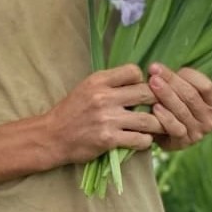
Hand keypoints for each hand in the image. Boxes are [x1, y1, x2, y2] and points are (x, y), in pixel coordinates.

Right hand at [43, 64, 161, 165]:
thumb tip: (139, 80)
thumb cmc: (72, 111)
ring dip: (157, 124)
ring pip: (148, 119)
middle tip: (159, 108)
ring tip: (157, 126)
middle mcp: (104, 97)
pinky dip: (146, 140)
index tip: (140, 89)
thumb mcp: (87, 87)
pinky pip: (139, 139)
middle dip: (156, 101)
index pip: (134, 71)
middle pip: (146, 93)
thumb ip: (111, 83)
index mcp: (99, 80)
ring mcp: (107, 119)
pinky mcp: (108, 139)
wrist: (52, 136)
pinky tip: (143, 139)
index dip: (142, 80)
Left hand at [147, 64, 211, 151]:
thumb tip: (157, 68)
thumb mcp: (180, 93)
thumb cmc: (173, 107)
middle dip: (171, 81)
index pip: (206, 86)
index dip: (187, 75)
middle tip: (154, 73)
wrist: (165, 136)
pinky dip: (165, 117)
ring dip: (166, 95)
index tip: (165, 68)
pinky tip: (155, 107)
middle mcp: (208, 119)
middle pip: (191, 96)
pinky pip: (175, 128)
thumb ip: (176, 82)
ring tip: (152, 84)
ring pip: (182, 111)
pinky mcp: (183, 143)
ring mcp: (197, 133)